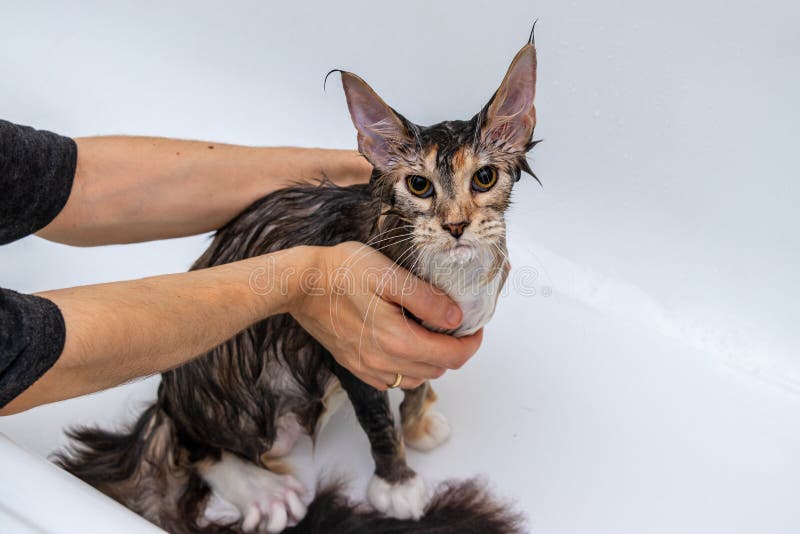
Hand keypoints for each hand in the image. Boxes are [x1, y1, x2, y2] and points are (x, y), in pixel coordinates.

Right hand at [288, 242, 482, 389]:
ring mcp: (368, 368)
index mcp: (398, 341)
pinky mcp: (356, 366)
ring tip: (432, 331)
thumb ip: (426, 300)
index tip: (475, 325)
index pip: (452, 357)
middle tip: (455, 323)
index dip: (471, 343)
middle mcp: (384, 364)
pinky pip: (394, 379)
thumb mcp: (390, 275)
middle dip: (454, 349)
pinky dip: (408, 367)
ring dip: (432, 359)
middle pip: (438, 369)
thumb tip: (456, 318)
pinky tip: (405, 342)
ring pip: (417, 378)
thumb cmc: (342, 272)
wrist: (299, 285)